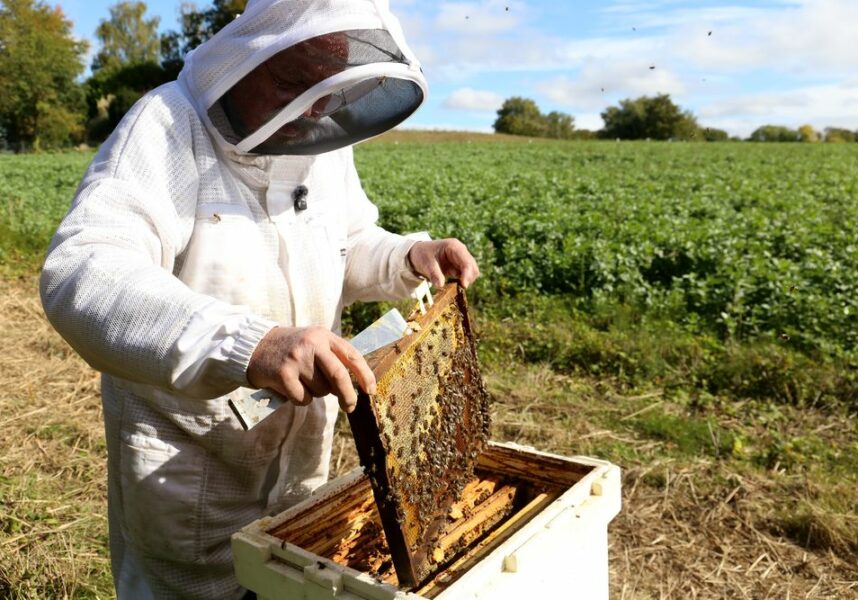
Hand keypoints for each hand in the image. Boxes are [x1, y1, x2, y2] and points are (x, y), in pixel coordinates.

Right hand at [246, 326, 375, 412]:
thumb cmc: (292, 349)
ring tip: (302, 381)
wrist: (255, 346)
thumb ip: (334, 357)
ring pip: (320, 391)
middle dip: (348, 395)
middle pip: (339, 376)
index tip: (371, 390)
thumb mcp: (314, 342)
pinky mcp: (283, 374)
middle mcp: (312, 344)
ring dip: (316, 393)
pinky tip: (290, 387)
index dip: (365, 375)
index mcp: (324, 336)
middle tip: (350, 407)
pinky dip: (300, 399)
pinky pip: (303, 399)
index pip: (352, 356)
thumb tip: (356, 385)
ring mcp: (297, 359)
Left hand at [407, 239, 479, 288]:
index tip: (464, 286)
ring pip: (472, 272)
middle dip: (468, 278)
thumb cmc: (422, 255)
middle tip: (458, 289)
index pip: (467, 261)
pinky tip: (453, 285)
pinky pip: (466, 276)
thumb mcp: (426, 263)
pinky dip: (462, 282)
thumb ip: (433, 274)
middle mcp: (461, 252)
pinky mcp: (459, 267)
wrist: (419, 254)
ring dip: (465, 281)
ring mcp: (461, 259)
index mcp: (454, 247)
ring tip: (453, 286)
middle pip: (473, 267)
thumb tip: (440, 285)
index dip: (467, 274)